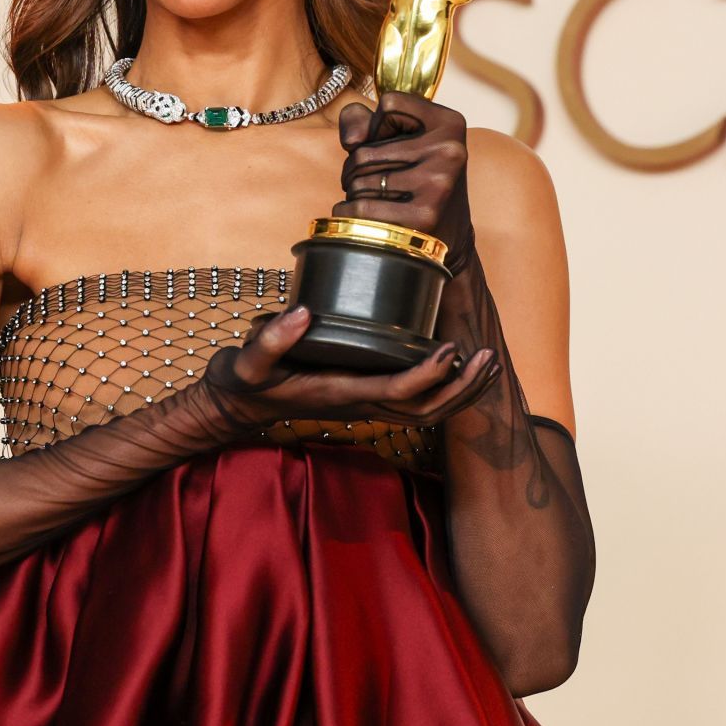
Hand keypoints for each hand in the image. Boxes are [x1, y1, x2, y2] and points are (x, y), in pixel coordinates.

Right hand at [201, 304, 500, 430]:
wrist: (236, 409)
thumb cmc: (245, 382)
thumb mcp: (248, 360)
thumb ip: (272, 339)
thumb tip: (302, 312)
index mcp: (341, 394)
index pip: (398, 392)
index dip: (430, 375)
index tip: (451, 349)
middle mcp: (360, 405)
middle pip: (426, 411)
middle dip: (462, 389)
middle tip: (489, 357)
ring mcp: (364, 405)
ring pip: (426, 412)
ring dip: (461, 392)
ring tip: (488, 363)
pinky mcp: (364, 398)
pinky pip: (415, 403)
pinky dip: (444, 389)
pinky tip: (458, 365)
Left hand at [331, 91, 477, 271]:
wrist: (445, 235)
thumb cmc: (414, 178)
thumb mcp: (401, 138)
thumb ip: (363, 119)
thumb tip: (352, 140)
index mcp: (450, 123)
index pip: (390, 104)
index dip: (377, 126)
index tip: (392, 143)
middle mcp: (449, 151)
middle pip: (364, 150)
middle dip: (355, 167)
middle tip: (374, 180)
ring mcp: (438, 184)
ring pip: (358, 181)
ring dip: (354, 192)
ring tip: (378, 199)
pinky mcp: (423, 216)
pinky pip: (359, 208)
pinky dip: (350, 213)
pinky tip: (368, 218)